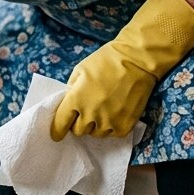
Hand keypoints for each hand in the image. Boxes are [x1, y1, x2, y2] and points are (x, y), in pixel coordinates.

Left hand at [51, 0, 193, 139]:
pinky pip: (112, 134)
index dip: (57, 130)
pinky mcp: (125, 125)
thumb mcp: (79, 71)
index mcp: (76, 99)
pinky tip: (114, 113)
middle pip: (78, 131)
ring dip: (95, 125)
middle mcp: (91, 114)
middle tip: (84, 112)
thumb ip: (71, 91)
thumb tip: (68, 104)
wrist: (136, 60)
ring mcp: (109, 121)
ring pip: (95, 134)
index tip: (57, 133)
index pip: (60, 124)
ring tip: (102, 110)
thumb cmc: (105, 61)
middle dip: (78, 123)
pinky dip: (111, 127)